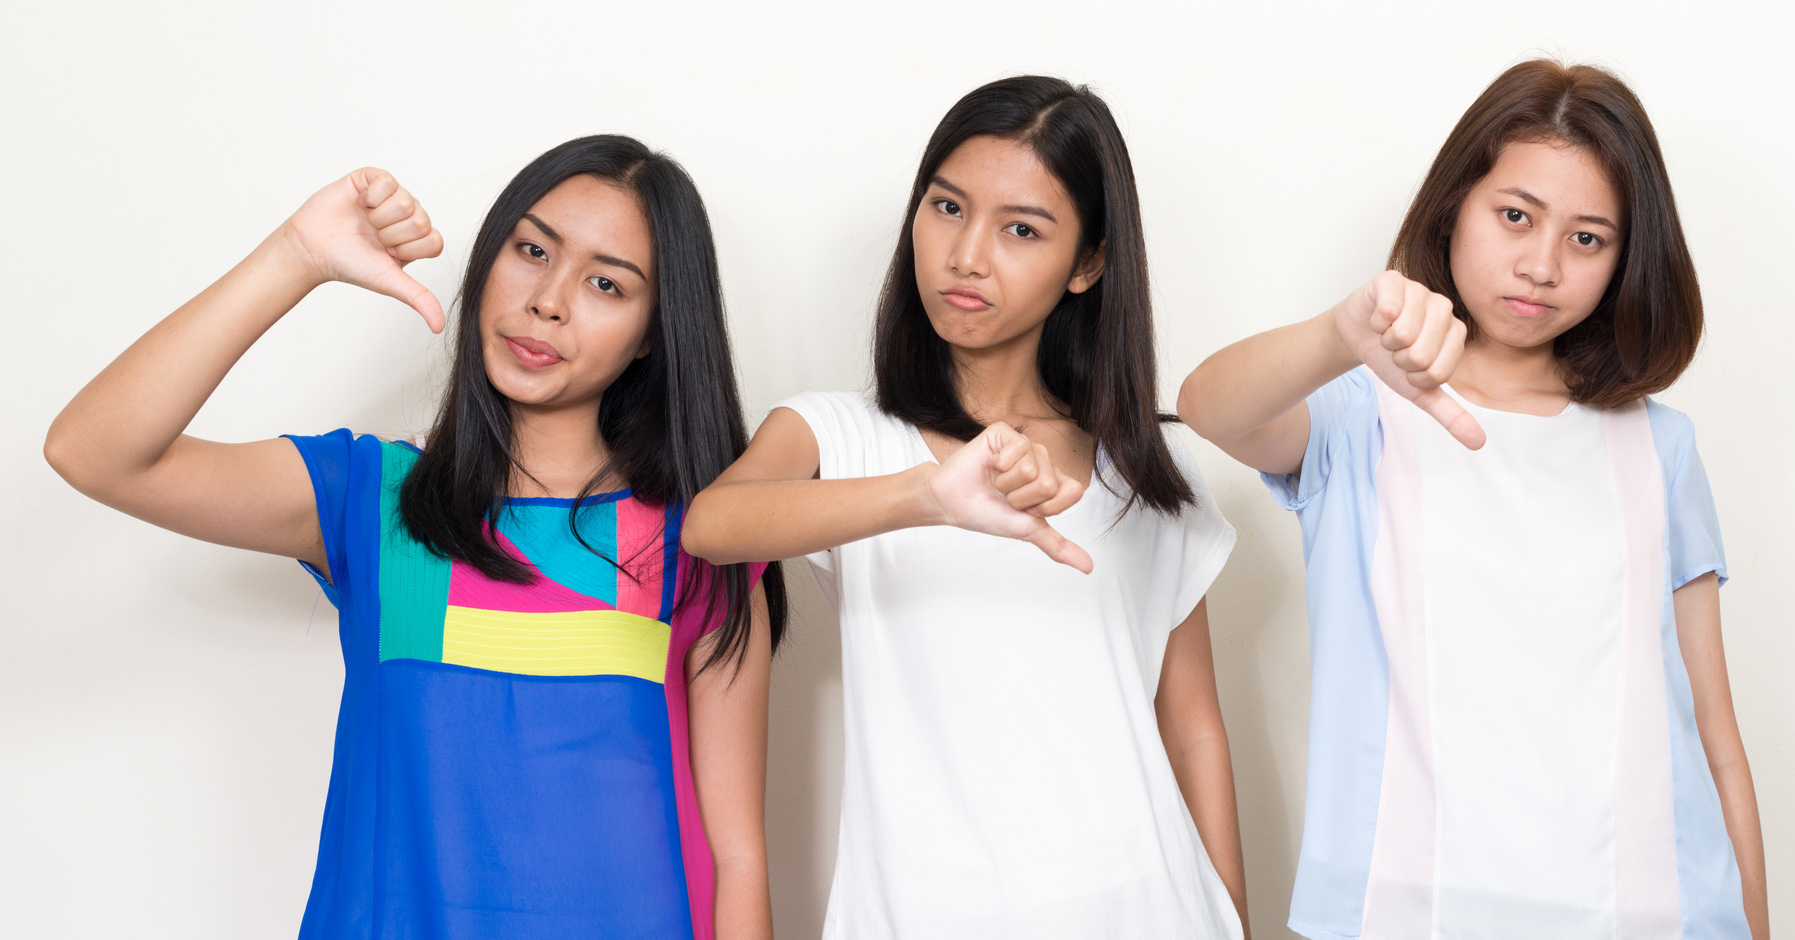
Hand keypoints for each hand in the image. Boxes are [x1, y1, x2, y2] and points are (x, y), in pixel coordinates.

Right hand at [280, 168, 446, 330]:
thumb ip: (419, 299)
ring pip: (405, 202)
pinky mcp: (374, 178)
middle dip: (391, 235)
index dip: (407, 250)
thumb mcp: (389, 282)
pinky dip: (370, 197)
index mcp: (418, 238)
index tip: (387, 254)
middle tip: (373, 237)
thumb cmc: (351, 264)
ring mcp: (394, 195)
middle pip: (420, 220)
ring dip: (378, 217)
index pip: (434, 240)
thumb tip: (439, 327)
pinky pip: (387, 181)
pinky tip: (360, 204)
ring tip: (365, 222)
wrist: (314, 248)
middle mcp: (410, 215)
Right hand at [921, 423, 1092, 572]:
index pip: (1073, 491)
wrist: (952, 503)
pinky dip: (998, 465)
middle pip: (1049, 483)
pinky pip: (1018, 448)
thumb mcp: (1028, 532)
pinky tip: (989, 465)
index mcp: (1053, 481)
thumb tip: (1088, 567)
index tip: (1026, 510)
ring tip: (995, 483)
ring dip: (1006, 484)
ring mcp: (1025, 445)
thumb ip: (1058, 545)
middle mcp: (1043, 460)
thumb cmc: (987, 513)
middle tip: (1005, 495)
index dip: (1048, 507)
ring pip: (1030, 469)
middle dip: (1021, 498)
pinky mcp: (1006, 432)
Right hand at [1331, 271, 1484, 448]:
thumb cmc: (1390, 358)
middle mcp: (1442, 307)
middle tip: (1395, 349)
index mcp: (1456, 332)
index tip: (1409, 367)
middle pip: (1421, 354)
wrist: (1357, 334)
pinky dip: (1375, 322)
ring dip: (1385, 342)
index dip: (1414, 377)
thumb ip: (1450, 414)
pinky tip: (1377, 318)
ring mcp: (1418, 291)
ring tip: (1386, 333)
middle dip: (1398, 360)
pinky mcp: (1392, 281)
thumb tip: (1478, 443)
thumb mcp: (1419, 390)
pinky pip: (1387, 309)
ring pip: (1404, 332)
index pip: (1438, 371)